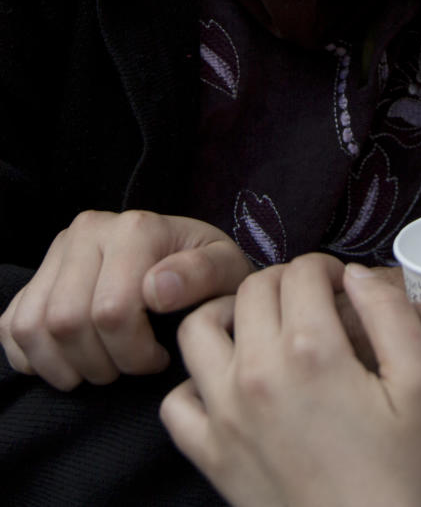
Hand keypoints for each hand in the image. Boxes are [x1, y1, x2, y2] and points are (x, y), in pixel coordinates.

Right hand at [0, 210, 251, 388]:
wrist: (186, 261)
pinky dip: (34, 359)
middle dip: (101, 364)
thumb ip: (202, 275)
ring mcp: (57, 251)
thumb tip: (156, 288)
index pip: (112, 311)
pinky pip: (11, 328)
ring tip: (103, 365)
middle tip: (130, 367)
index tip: (160, 358)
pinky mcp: (37, 275)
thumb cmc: (208, 273)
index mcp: (136, 227)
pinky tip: (72, 361)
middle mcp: (89, 230)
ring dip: (66, 366)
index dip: (135, 353)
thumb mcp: (225, 270)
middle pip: (67, 322)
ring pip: (33, 328)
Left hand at [161, 257, 420, 506]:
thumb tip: (356, 274)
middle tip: (312, 301)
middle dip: (284, 281)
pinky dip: (196, 382)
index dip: (327, 267)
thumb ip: (392, 316)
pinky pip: (175, 403)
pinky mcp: (211, 458)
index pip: (302, 272)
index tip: (343, 285)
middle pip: (252, 289)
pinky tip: (232, 384)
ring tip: (264, 326)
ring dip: (229, 314)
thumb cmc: (407, 478)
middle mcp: (258, 375)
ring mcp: (225, 418)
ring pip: (199, 330)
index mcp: (313, 352)